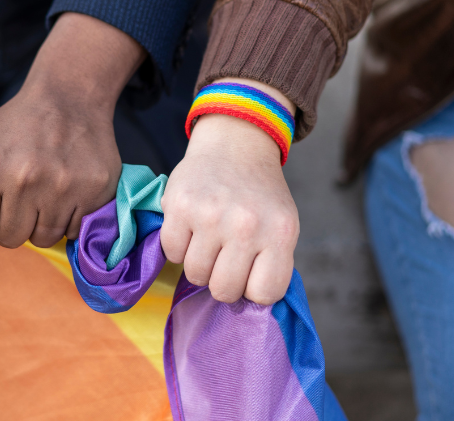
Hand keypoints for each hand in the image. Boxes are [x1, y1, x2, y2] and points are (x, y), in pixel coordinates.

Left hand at [0, 13, 145, 247]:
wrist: (67, 99)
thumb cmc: (7, 126)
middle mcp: (24, 179)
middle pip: (10, 239)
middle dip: (10, 223)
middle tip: (18, 196)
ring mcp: (62, 186)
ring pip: (43, 239)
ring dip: (39, 223)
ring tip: (41, 194)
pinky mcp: (93, 190)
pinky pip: (73, 231)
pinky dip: (67, 219)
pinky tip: (63, 193)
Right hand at [160, 79, 298, 304]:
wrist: (234, 146)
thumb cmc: (259, 195)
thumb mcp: (283, 226)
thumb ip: (273, 263)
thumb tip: (249, 306)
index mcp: (280, 233)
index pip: (265, 294)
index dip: (253, 289)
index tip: (250, 272)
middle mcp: (246, 226)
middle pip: (224, 291)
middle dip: (222, 280)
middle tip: (225, 258)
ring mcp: (210, 216)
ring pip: (195, 275)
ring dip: (199, 263)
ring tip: (208, 240)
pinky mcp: (179, 206)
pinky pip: (170, 253)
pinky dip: (178, 247)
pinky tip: (190, 228)